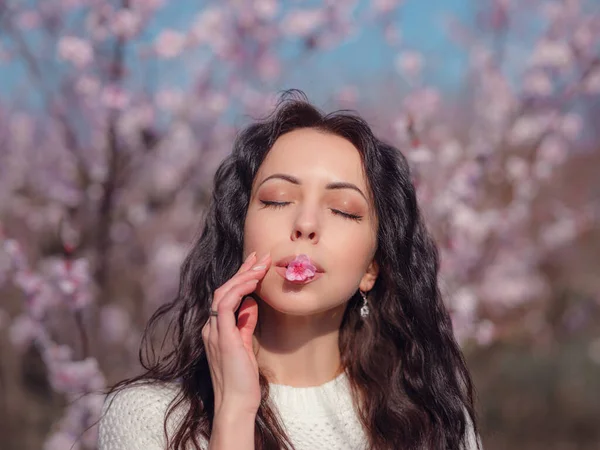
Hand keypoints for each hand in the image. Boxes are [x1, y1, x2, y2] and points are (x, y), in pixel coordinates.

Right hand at [201, 251, 270, 416]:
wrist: (237, 403)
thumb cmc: (242, 379)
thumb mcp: (245, 345)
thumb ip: (245, 324)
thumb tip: (251, 304)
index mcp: (216, 329)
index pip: (226, 296)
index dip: (240, 278)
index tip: (255, 265)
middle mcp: (211, 327)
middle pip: (223, 289)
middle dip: (243, 270)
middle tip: (260, 256)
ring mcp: (214, 331)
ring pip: (223, 293)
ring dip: (243, 276)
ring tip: (261, 265)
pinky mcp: (222, 336)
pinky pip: (226, 305)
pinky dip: (239, 290)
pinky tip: (253, 282)